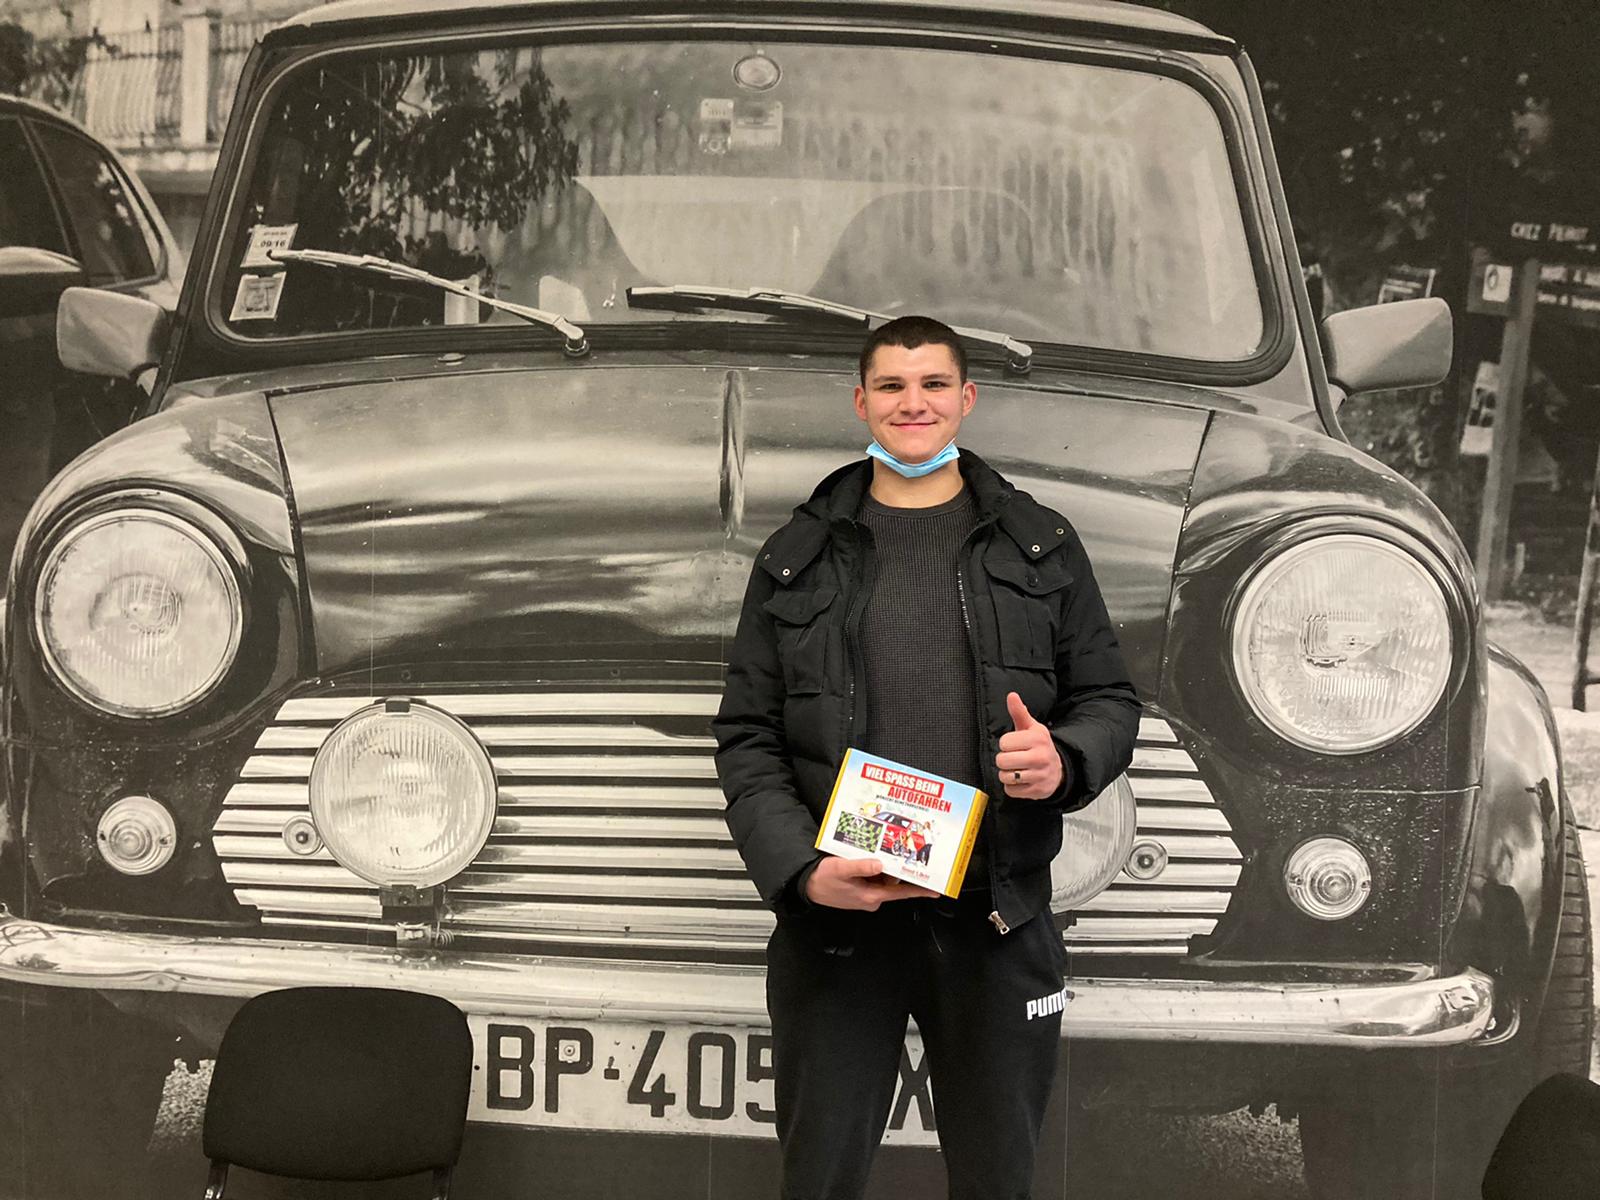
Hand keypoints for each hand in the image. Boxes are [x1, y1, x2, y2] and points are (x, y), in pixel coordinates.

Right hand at [804, 856, 939, 909]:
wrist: (807, 886)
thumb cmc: (823, 880)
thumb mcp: (840, 869)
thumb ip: (861, 866)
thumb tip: (880, 864)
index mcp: (871, 895)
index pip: (901, 893)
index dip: (919, 890)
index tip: (935, 890)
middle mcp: (872, 897)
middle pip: (893, 881)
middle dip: (896, 866)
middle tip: (900, 849)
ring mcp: (866, 893)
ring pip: (883, 877)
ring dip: (883, 864)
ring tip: (878, 848)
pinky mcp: (861, 888)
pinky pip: (874, 876)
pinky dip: (874, 866)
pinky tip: (868, 856)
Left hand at [995, 691, 1064, 799]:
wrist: (1058, 769)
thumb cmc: (1039, 746)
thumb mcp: (1031, 727)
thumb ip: (1019, 712)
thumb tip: (1011, 696)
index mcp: (1037, 739)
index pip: (1004, 742)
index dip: (1005, 744)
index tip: (1014, 745)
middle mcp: (1040, 757)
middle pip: (1002, 761)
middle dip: (1003, 760)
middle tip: (1013, 758)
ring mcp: (1039, 775)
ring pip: (1005, 777)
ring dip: (1006, 774)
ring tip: (1016, 769)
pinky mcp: (1037, 791)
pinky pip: (1011, 791)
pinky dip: (1012, 787)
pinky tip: (1021, 780)